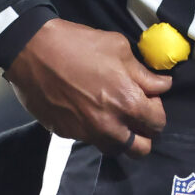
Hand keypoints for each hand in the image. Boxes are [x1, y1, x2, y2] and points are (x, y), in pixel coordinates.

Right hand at [4, 18, 172, 156]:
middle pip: (141, 148)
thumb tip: (161, 85)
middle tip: (138, 113)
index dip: (157, 108)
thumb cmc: (79, 44)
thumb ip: (143, 74)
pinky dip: (95, 131)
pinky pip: (89, 140)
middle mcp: (109, 125)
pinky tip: (89, 110)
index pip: (157, 122)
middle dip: (145, 132)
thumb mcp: (120, 49)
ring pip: (115, 150)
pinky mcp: (66, 133)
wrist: (33, 51)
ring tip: (116, 117)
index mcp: (127, 102)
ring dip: (121, 137)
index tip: (150, 97)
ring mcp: (85, 132)